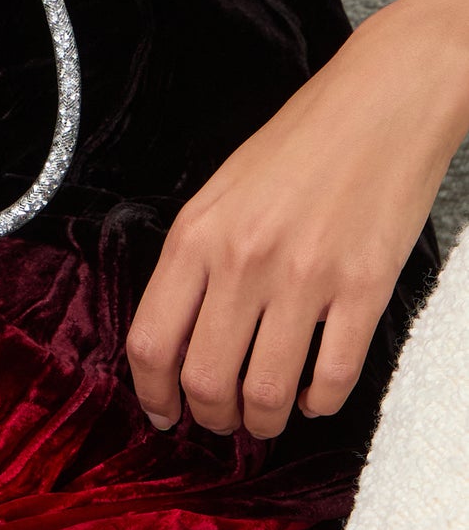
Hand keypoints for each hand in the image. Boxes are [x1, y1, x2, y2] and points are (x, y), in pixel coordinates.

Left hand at [125, 0, 468, 439]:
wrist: (379, 105)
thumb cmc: (297, 146)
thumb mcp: (221, 193)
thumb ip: (195, 260)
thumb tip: (177, 338)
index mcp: (197, 233)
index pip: (151, 340)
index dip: (151, 394)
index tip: (162, 414)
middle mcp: (243, 260)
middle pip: (205, 381)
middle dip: (210, 420)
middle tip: (221, 423)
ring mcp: (306, 279)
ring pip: (268, 394)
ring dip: (264, 422)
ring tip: (266, 416)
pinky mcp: (364, 291)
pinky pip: (333, 381)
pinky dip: (319, 404)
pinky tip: (314, 395)